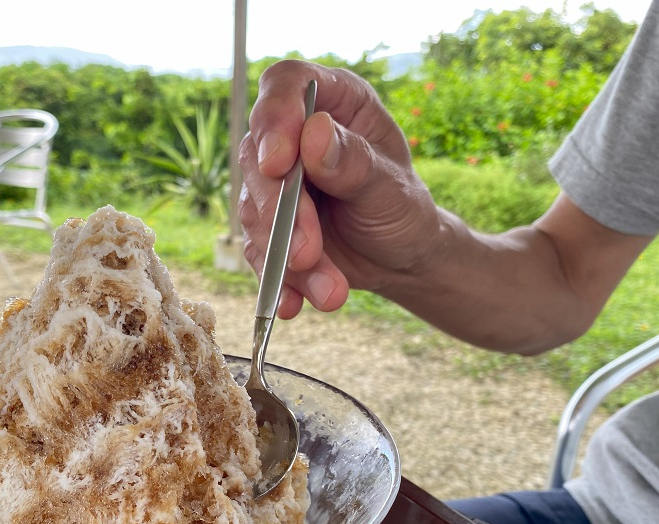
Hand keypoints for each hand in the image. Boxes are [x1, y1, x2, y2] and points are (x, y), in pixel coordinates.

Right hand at [239, 60, 440, 318]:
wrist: (401, 259)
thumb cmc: (404, 210)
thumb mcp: (391, 188)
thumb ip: (355, 163)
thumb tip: (314, 135)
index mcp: (333, 102)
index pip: (286, 84)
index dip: (274, 118)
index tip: (278, 163)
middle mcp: (295, 135)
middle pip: (260, 156)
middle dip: (281, 213)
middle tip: (307, 253)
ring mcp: (275, 181)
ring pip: (255, 211)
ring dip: (285, 257)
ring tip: (330, 292)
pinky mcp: (266, 224)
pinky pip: (257, 250)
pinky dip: (276, 281)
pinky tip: (293, 305)